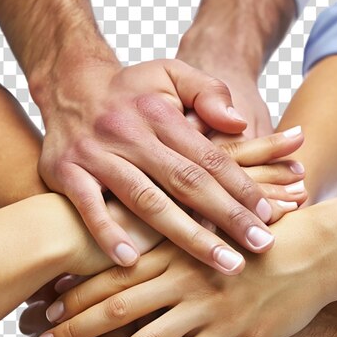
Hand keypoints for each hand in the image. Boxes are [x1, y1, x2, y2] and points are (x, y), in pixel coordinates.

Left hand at [35, 200, 336, 336]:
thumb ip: (170, 239)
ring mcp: (213, 314)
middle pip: (119, 315)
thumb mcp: (211, 227)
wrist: (316, 250)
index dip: (75, 298)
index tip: (43, 314)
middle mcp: (189, 283)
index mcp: (177, 252)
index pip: (114, 277)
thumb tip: (126, 251)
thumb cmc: (257, 234)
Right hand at [37, 58, 284, 273]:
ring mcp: (97, 154)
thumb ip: (208, 92)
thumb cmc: (130, 89)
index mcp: (161, 113)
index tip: (269, 216)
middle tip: (261, 247)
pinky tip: (131, 260)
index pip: (210, 157)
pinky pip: (88, 206)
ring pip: (147, 200)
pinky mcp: (67, 171)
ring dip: (186, 235)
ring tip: (223, 263)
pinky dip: (107, 232)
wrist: (69, 85)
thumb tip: (240, 124)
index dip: (242, 187)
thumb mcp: (171, 73)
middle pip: (186, 182)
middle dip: (227, 217)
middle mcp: (130, 134)